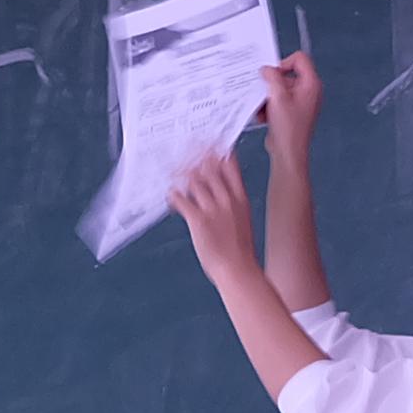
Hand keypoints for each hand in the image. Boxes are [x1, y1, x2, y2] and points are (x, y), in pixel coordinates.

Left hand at [170, 142, 264, 282]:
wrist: (238, 270)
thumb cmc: (240, 251)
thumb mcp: (243, 220)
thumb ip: (233, 204)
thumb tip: (223, 196)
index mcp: (240, 198)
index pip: (229, 165)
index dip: (216, 151)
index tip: (207, 142)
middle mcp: (227, 199)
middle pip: (209, 167)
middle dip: (195, 155)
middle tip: (183, 149)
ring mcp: (213, 208)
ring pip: (194, 180)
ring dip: (181, 173)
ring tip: (172, 170)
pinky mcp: (199, 220)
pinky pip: (182, 200)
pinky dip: (174, 194)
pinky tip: (169, 193)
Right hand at [256, 50, 318, 158]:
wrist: (288, 152)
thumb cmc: (289, 129)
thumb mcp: (277, 97)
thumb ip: (272, 77)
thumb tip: (267, 69)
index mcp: (311, 84)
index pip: (299, 59)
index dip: (283, 63)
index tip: (272, 74)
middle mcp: (308, 91)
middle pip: (287, 75)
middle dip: (272, 85)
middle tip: (265, 92)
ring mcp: (300, 102)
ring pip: (280, 89)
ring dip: (268, 97)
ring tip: (265, 108)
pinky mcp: (292, 111)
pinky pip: (278, 101)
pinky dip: (269, 107)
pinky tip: (265, 116)